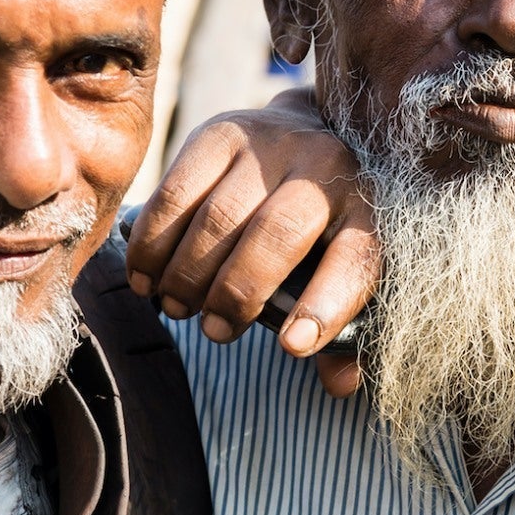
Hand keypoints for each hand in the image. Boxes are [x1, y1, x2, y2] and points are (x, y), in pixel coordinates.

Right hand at [125, 89, 376, 395]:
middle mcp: (325, 164)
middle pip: (278, 233)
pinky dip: (154, 244)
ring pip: (219, 216)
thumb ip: (344, 328)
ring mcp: (268, 142)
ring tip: (179, 308)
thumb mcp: (345, 266)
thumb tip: (340, 384)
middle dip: (239, 292)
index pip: (356, 257)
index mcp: (367, 205)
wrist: (306, 130)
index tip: (292, 346)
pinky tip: (147, 278)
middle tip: (217, 331)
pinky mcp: (218, 133)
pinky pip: (175, 193)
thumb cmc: (324, 224)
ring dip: (189, 274)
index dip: (327, 305)